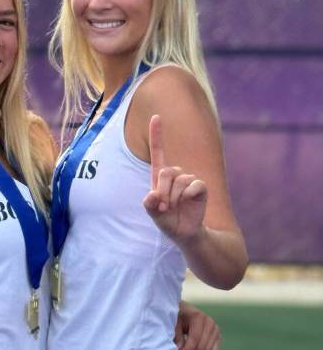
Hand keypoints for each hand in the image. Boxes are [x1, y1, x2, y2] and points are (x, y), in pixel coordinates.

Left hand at [142, 115, 206, 242]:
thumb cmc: (168, 221)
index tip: (156, 116)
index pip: (158, 152)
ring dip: (174, 197)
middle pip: (166, 171)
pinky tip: (188, 203)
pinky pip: (194, 185)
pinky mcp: (200, 187)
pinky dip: (188, 196)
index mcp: (160, 177)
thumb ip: (149, 205)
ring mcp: (189, 180)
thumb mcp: (153, 214)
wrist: (185, 233)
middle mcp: (175, 175)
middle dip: (162, 191)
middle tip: (163, 207)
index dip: (157, 134)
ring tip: (174, 208)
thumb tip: (151, 196)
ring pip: (180, 180)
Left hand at [174, 301, 220, 349]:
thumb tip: (180, 349)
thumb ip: (177, 336)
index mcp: (199, 317)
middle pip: (202, 347)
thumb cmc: (178, 317)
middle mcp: (210, 323)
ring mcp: (216, 330)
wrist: (186, 312)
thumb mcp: (174, 323)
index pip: (195, 339)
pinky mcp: (218, 337)